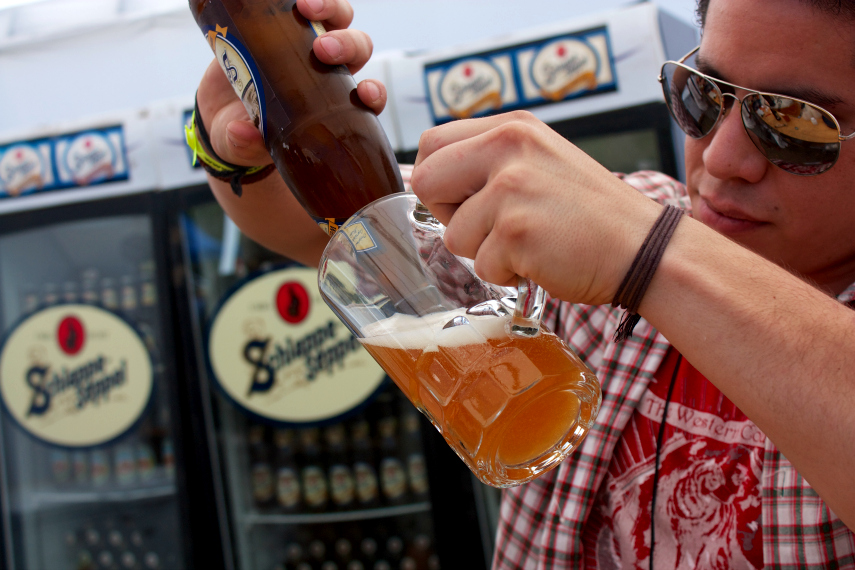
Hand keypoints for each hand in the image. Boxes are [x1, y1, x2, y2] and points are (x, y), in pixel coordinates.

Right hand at [196, 0, 386, 166]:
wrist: (221, 112)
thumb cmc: (245, 133)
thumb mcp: (244, 146)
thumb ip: (245, 144)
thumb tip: (241, 132)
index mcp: (334, 103)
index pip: (367, 97)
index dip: (374, 93)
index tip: (365, 93)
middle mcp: (329, 70)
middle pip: (356, 48)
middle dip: (347, 44)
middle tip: (321, 49)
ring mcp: (308, 42)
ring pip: (336, 18)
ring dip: (329, 8)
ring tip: (304, 7)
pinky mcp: (283, 24)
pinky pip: (300, 2)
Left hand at [411, 111, 662, 305]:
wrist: (642, 248)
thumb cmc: (589, 215)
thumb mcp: (539, 162)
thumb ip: (489, 162)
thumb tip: (428, 180)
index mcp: (512, 127)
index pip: (432, 142)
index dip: (440, 180)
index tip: (466, 200)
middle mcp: (508, 147)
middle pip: (426, 182)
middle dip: (449, 215)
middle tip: (491, 227)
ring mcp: (511, 188)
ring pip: (453, 235)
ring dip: (485, 252)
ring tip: (530, 243)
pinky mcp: (515, 231)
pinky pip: (481, 266)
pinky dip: (507, 274)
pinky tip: (542, 259)